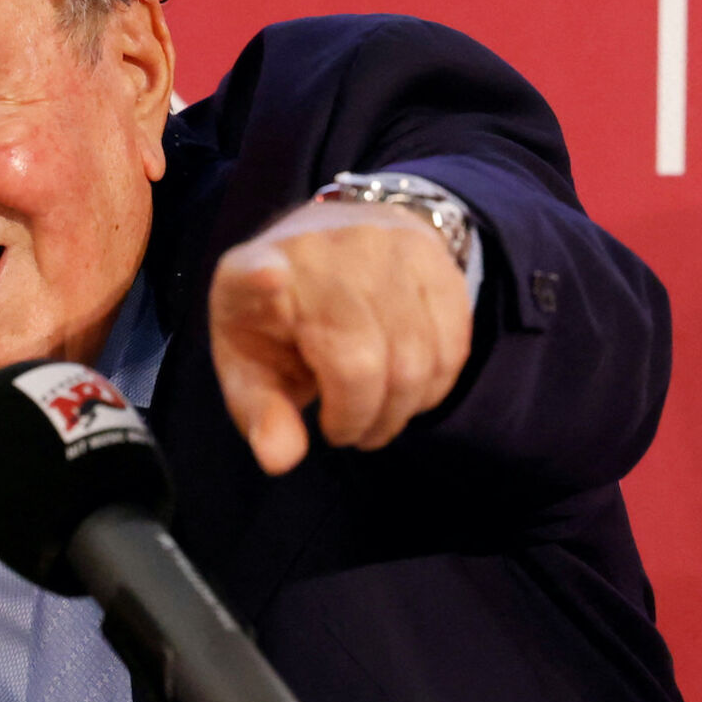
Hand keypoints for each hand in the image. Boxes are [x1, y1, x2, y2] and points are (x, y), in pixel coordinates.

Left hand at [209, 200, 473, 473]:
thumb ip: (260, 413)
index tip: (265, 275)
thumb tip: (279, 459)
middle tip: (346, 432)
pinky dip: (433, 386)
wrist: (329, 244)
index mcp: (251, 274)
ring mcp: (382, 242)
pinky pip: (451, 345)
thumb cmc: (279, 323)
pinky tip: (407, 390)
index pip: (254, 270)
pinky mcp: (431, 254)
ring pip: (416, 359)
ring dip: (400, 409)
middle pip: (362, 360)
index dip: (260, 275)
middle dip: (360, 417)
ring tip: (374, 416)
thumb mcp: (250, 369)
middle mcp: (320, 247)